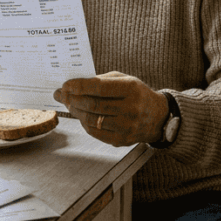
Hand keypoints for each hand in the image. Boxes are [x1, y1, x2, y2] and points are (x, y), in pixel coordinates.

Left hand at [53, 72, 169, 146]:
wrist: (158, 117)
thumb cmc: (137, 94)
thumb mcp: (124, 80)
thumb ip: (100, 81)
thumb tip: (73, 86)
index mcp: (131, 89)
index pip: (100, 87)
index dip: (79, 86)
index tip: (66, 85)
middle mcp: (131, 109)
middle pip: (93, 105)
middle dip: (73, 99)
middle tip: (62, 95)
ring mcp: (126, 127)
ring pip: (92, 120)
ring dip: (76, 111)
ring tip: (70, 104)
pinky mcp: (122, 140)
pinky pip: (95, 132)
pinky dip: (85, 123)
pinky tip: (82, 116)